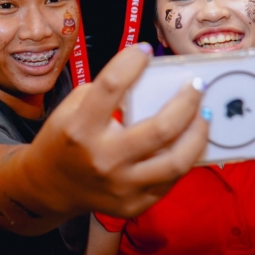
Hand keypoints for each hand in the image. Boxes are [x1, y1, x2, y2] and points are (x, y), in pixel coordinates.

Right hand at [33, 44, 207, 218]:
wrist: (50, 186)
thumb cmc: (65, 139)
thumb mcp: (73, 108)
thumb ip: (106, 93)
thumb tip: (148, 77)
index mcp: (81, 128)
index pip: (111, 87)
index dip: (132, 62)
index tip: (146, 50)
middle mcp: (103, 159)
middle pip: (160, 129)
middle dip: (187, 101)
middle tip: (197, 84)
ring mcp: (122, 186)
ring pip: (177, 161)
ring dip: (198, 133)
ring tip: (205, 114)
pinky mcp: (134, 204)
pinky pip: (171, 180)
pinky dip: (185, 156)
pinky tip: (189, 140)